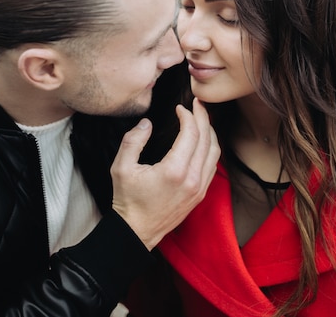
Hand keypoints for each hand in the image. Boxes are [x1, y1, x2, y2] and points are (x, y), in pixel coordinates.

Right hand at [110, 98, 219, 249]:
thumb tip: (146, 124)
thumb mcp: (121, 168)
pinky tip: (203, 140)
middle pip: (207, 139)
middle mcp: (192, 179)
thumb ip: (133, 141)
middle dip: (203, 117)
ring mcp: (200, 188)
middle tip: (197, 104)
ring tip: (201, 118)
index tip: (180, 107)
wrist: (137, 231)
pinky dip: (211, 148)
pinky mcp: (201, 194)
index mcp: (175, 170)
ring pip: (214, 152)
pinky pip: (213, 165)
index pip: (191, 133)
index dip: (188, 115)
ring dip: (210, 132)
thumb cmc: (128, 201)